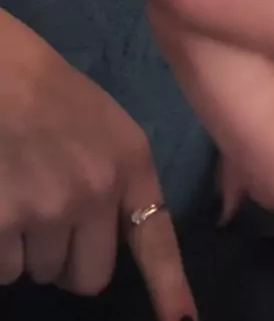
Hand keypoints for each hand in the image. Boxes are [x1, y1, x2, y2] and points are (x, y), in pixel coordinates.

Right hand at [0, 10, 195, 319]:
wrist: (1, 73)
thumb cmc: (49, 90)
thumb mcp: (106, 126)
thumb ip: (117, 179)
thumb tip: (109, 235)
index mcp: (129, 163)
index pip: (155, 239)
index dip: (169, 288)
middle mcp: (94, 193)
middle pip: (89, 277)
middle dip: (69, 260)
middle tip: (51, 220)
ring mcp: (46, 211)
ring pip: (39, 272)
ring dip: (28, 249)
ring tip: (20, 193)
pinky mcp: (1, 222)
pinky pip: (4, 268)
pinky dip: (0, 247)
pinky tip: (1, 199)